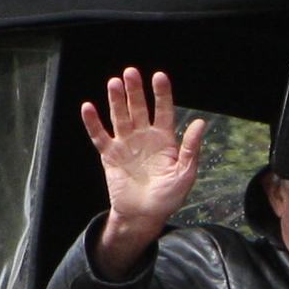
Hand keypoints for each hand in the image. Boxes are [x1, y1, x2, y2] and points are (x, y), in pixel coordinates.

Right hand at [81, 67, 203, 272]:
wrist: (144, 216)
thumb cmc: (168, 198)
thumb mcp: (185, 174)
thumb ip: (191, 149)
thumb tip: (200, 123)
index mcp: (164, 140)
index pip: (163, 111)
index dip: (162, 94)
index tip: (159, 76)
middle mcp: (144, 137)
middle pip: (139, 108)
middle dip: (135, 91)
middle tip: (131, 72)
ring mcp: (126, 144)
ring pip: (120, 117)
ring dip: (116, 100)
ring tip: (114, 82)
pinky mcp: (109, 155)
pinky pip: (99, 136)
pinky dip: (93, 123)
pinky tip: (88, 107)